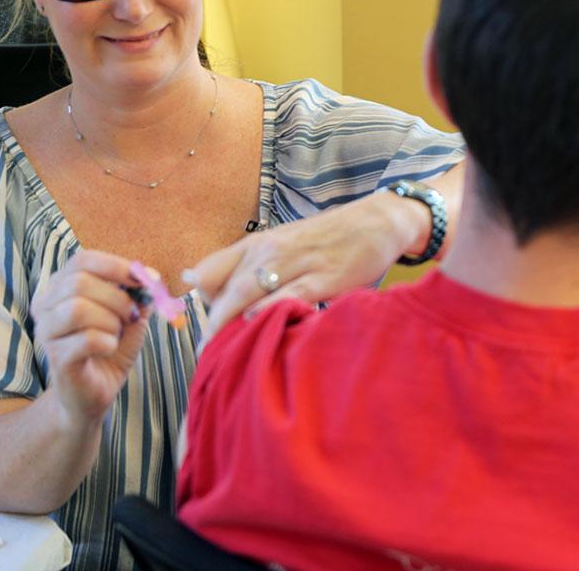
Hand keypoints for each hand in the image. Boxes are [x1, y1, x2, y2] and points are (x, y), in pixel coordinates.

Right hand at [31, 249, 150, 424]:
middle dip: (117, 298)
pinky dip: (109, 342)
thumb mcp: (129, 316)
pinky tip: (109, 349)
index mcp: (60, 288)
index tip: (144, 279)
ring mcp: (47, 333)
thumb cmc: (108, 349)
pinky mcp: (56, 359)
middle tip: (130, 316)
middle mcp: (46, 306)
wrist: (93, 393)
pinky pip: (87, 339)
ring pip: (77, 309)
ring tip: (116, 334)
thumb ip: (138, 295)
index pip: (83, 260)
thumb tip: (151, 278)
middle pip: (79, 282)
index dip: (116, 266)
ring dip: (110, 321)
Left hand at [190, 189, 426, 337]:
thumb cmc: (329, 239)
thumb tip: (218, 291)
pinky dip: (269, 312)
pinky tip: (260, 329)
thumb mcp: (286, 246)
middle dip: (213, 326)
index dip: (202, 302)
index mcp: (257, 243)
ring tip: (225, 355)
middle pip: (226, 290)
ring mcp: (295, 262)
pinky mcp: (322, 277)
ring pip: (248, 293)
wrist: (376, 222)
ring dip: (231, 325)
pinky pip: (287, 296)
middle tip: (209, 356)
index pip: (210, 271)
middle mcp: (269, 250)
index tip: (205, 327)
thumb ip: (255, 267)